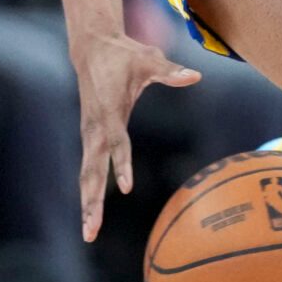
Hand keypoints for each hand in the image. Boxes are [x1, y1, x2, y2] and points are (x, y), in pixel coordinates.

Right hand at [72, 31, 199, 240]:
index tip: (126, 187)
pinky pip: (88, 169)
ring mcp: (89, 134)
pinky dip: (88, 191)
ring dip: (88, 203)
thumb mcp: (149, 59)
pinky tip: (91, 213)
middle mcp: (95, 127)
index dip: (122, 164)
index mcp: (110, 110)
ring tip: (89, 233)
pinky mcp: (89, 137)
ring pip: (87, 174)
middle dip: (92, 200)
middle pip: (93, 169)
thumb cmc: (124, 54)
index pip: (117, 142)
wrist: (92, 48)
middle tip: (93, 228)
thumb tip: (195, 76)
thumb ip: (170, 71)